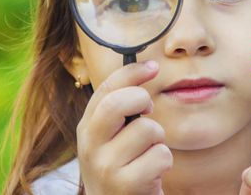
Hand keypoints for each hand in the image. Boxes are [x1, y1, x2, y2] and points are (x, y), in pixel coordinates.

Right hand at [76, 61, 172, 194]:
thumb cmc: (122, 167)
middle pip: (118, 103)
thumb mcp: (111, 137)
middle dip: (141, 99)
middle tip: (148, 112)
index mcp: (86, 128)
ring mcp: (105, 166)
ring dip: (158, 139)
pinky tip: (152, 173)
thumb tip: (148, 68)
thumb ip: (120, 108)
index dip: (131, 73)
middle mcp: (90, 146)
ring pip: (147, 129)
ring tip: (148, 154)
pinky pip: (160, 155)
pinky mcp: (126, 184)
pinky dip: (164, 162)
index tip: (152, 67)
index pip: (106, 89)